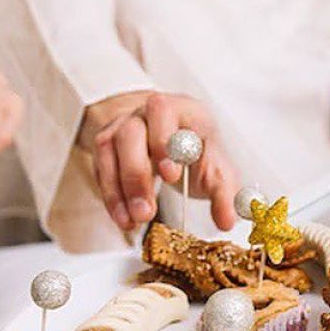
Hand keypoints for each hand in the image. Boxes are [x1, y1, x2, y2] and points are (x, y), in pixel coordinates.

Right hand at [78, 91, 238, 232]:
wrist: (172, 143)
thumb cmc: (197, 150)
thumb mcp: (216, 168)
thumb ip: (223, 194)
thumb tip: (227, 221)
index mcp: (180, 109)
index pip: (165, 114)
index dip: (165, 142)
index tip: (171, 174)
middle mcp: (145, 113)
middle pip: (132, 133)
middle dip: (137, 174)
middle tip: (148, 210)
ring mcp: (121, 127)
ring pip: (110, 151)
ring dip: (121, 190)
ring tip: (137, 220)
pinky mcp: (106, 148)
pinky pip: (102, 171)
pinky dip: (112, 198)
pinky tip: (125, 220)